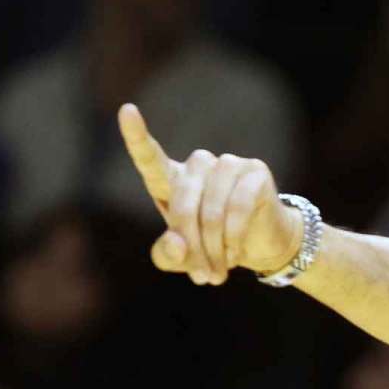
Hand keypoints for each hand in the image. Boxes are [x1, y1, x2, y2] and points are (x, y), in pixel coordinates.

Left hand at [118, 103, 303, 284]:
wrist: (261, 245)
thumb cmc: (214, 246)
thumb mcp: (184, 259)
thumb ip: (168, 254)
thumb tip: (177, 242)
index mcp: (173, 180)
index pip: (150, 157)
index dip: (137, 136)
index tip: (126, 111)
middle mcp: (198, 165)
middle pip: (183, 202)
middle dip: (191, 245)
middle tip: (202, 278)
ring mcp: (228, 163)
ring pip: (212, 209)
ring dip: (215, 248)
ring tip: (218, 273)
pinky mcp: (255, 171)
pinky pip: (239, 207)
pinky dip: (234, 238)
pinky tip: (236, 256)